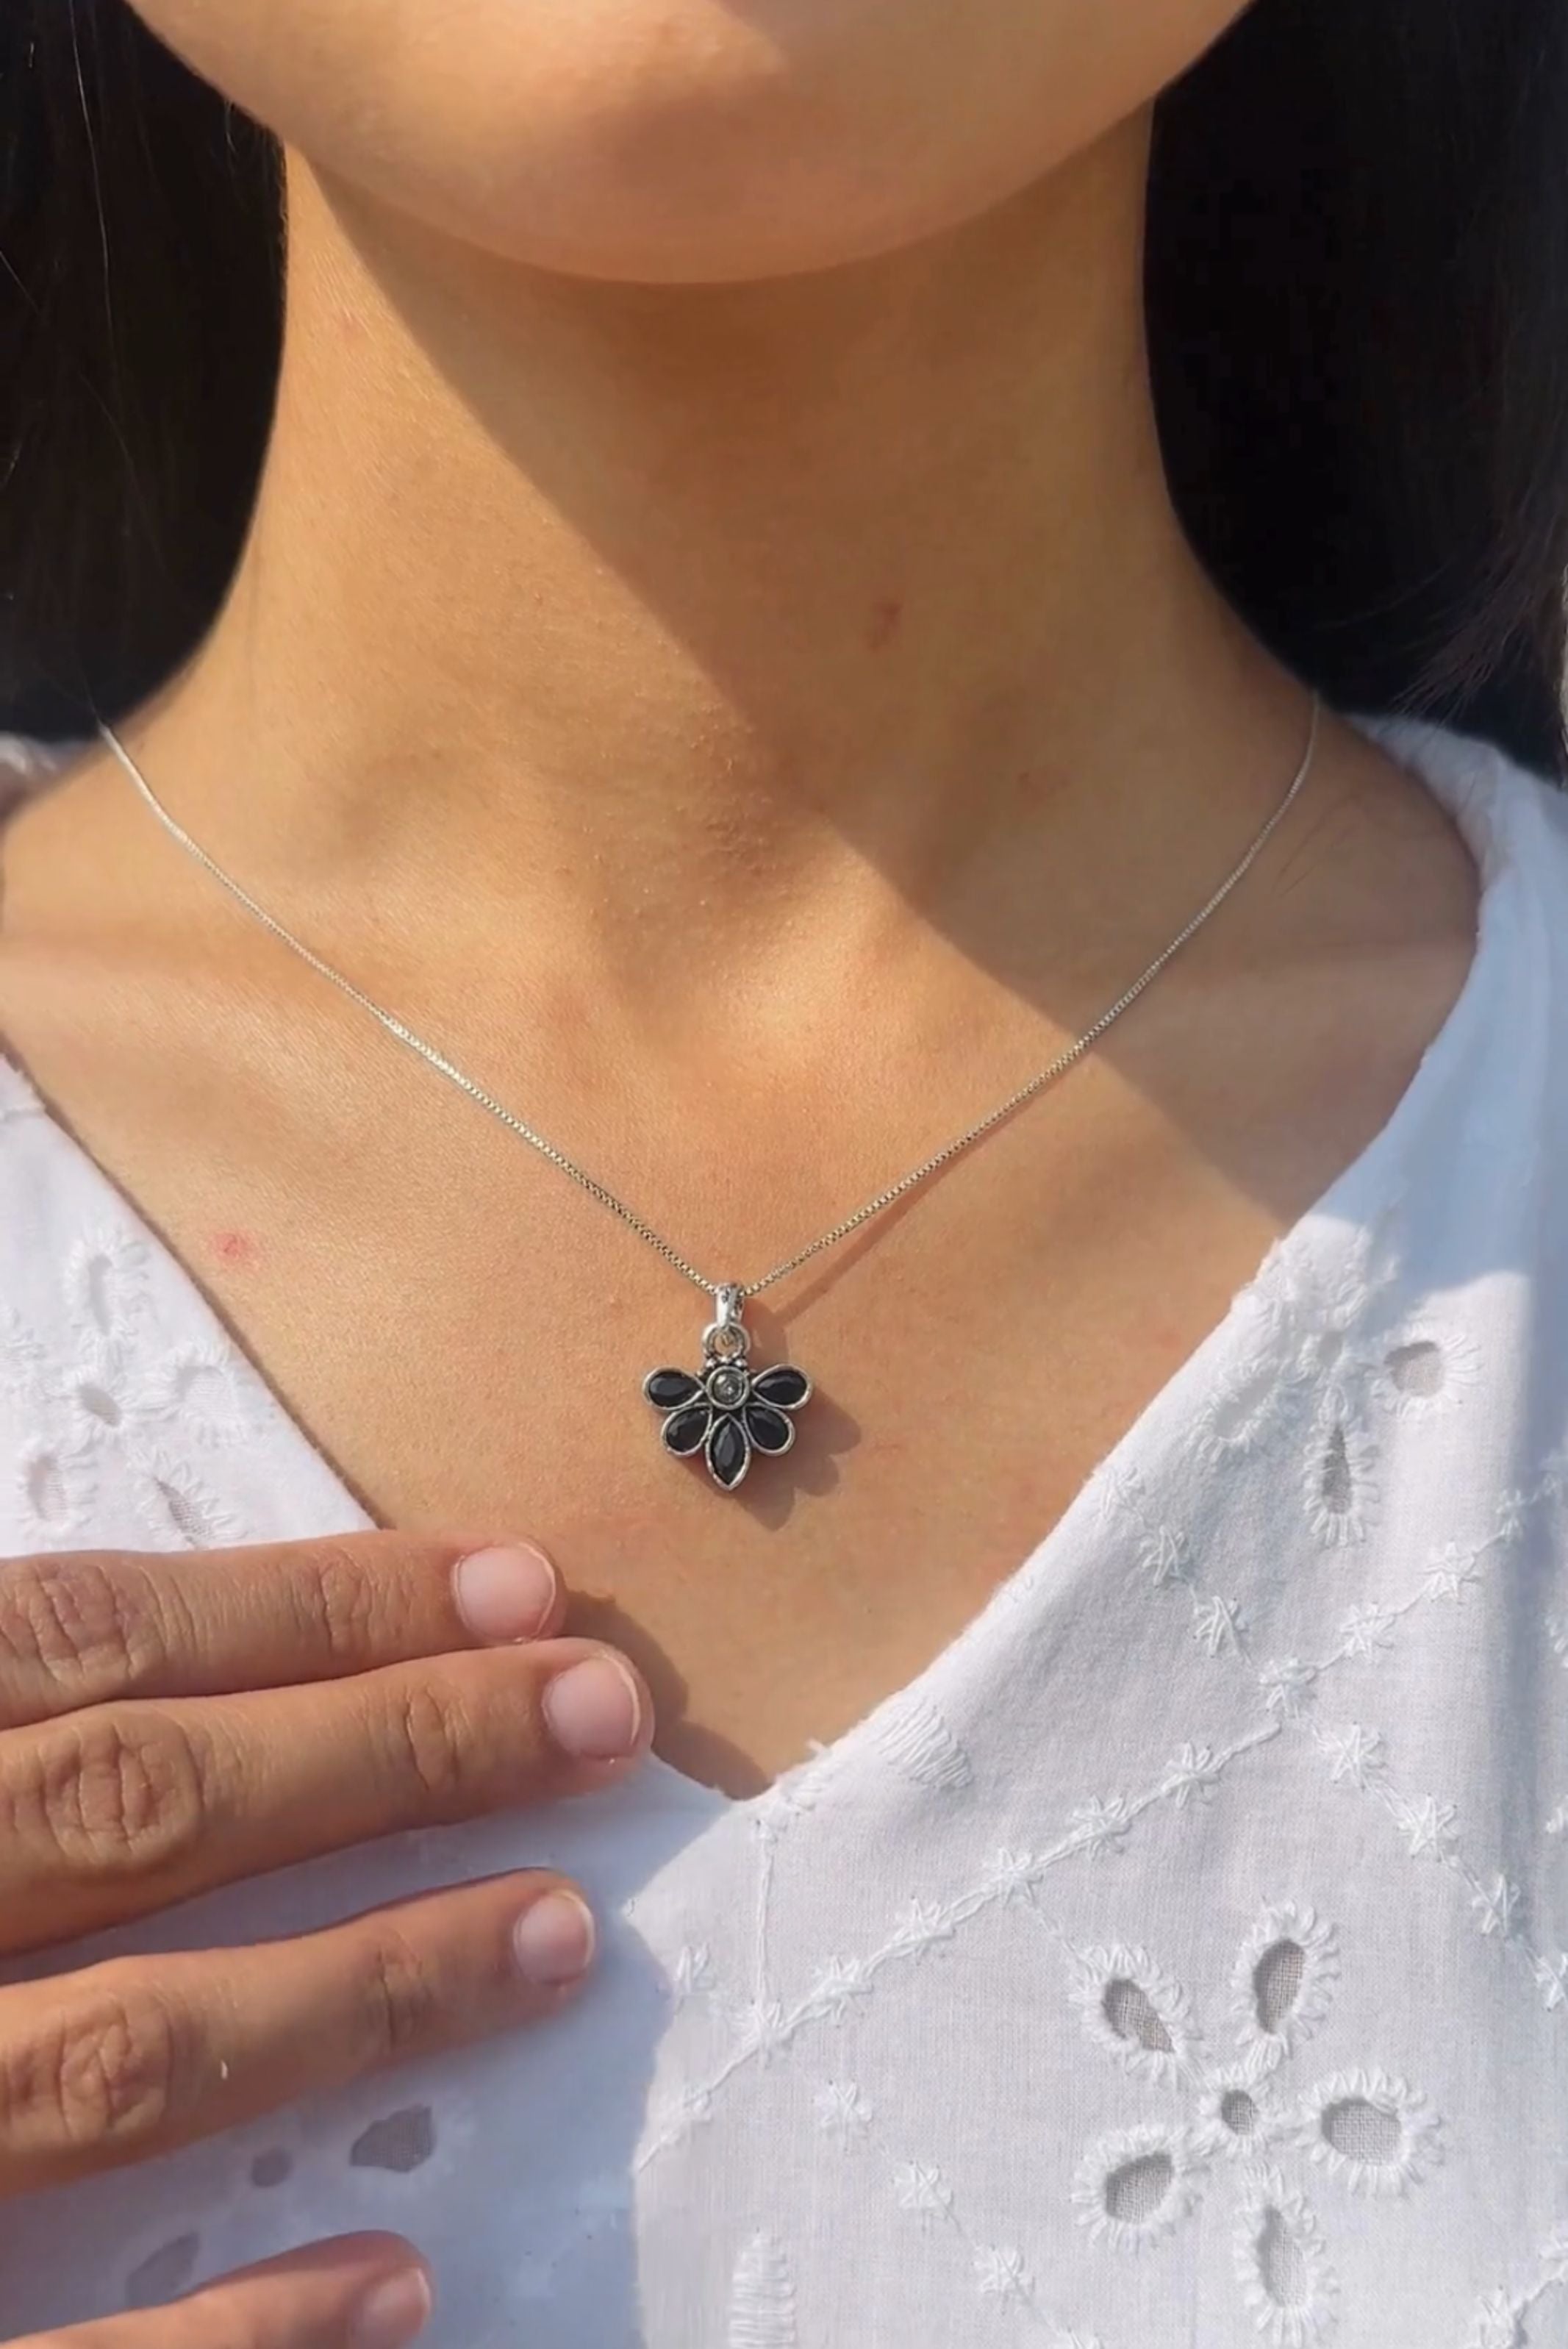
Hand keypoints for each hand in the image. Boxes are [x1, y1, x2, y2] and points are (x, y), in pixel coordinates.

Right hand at [0, 1532, 652, 2347]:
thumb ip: (16, 1727)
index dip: (313, 1605)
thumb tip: (194, 1675)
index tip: (521, 1587)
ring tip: (561, 1940)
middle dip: (395, 1748)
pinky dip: (235, 2324)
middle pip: (145, 1803)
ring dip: (365, 1987)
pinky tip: (398, 2279)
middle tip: (603, 1715)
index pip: (98, 1639)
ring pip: (126, 2055)